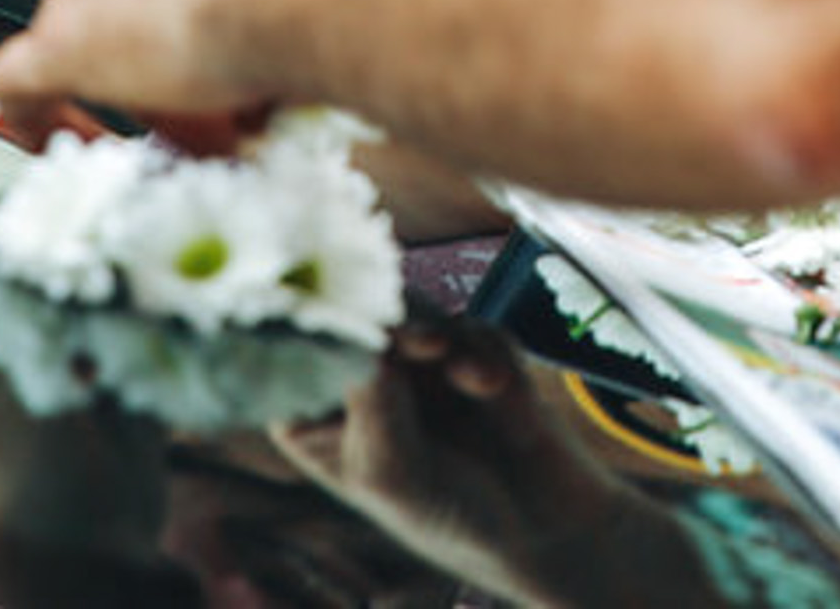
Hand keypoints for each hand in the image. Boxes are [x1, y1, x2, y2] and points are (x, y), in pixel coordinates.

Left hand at [274, 318, 695, 606]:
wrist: (540, 529)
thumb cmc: (447, 515)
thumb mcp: (391, 471)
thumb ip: (371, 401)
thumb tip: (360, 332)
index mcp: (314, 416)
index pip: (299, 357)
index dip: (316, 328)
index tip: (343, 321)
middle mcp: (358, 383)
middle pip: (357, 317)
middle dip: (387, 319)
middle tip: (417, 338)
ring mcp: (416, 365)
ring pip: (414, 310)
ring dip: (435, 330)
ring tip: (448, 356)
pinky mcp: (469, 352)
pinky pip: (469, 325)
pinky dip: (480, 348)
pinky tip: (492, 388)